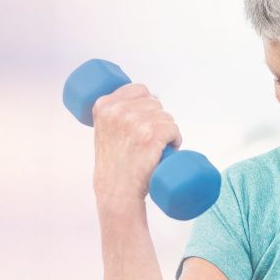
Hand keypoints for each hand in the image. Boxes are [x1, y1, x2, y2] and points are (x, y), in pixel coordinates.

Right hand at [91, 82, 181, 208]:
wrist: (117, 189)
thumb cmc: (113, 164)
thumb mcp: (104, 130)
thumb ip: (115, 113)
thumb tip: (146, 99)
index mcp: (104, 105)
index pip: (138, 89)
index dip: (147, 104)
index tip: (146, 120)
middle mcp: (118, 110)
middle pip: (154, 102)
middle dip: (158, 119)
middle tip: (150, 138)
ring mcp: (135, 121)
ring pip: (166, 116)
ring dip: (167, 130)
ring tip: (157, 146)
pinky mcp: (151, 134)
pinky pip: (173, 128)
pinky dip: (175, 139)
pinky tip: (168, 148)